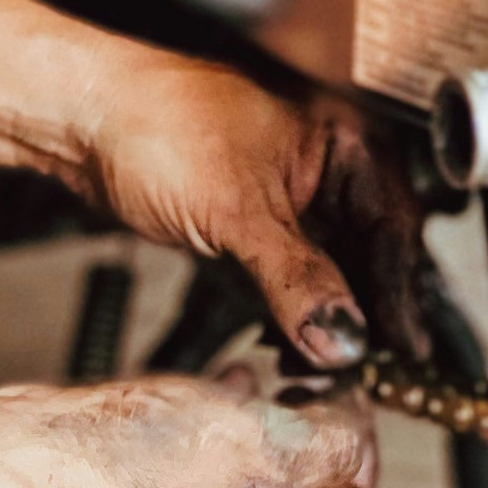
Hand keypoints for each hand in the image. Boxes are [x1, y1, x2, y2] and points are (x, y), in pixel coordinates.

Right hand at [0, 367, 377, 487]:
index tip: (348, 413)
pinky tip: (210, 382)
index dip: (360, 472)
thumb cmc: (129, 472)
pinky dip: (215, 420)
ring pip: (246, 479)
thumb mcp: (266, 445)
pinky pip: (196, 464)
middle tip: (310, 388)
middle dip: (310, 441)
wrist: (22, 471)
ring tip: (264, 376)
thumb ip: (329, 443)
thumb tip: (354, 432)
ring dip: (263, 424)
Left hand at [74, 58, 425, 368]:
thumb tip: (344, 339)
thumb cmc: (157, 123)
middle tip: (361, 370)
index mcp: (344, 140)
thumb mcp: (238, 212)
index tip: (403, 351)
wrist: (84, 117)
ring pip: (331, 266)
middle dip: (363, 313)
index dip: (399, 294)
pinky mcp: (254, 217)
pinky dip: (294, 309)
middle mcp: (326, 163)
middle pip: (368, 251)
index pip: (393, 227)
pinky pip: (293, 271)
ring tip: (320, 365)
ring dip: (327, 317)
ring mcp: (290, 191)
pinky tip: (288, 342)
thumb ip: (297, 280)